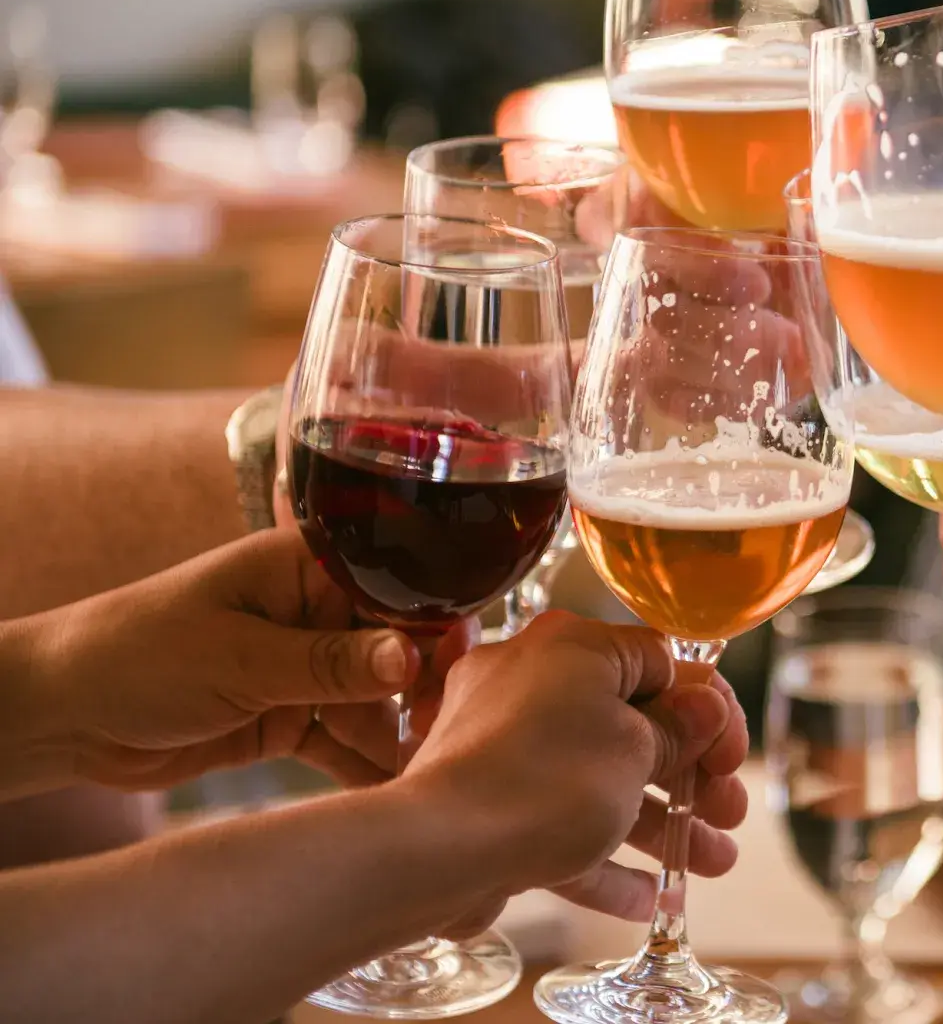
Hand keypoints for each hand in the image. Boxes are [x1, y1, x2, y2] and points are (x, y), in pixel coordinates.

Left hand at [20, 529, 417, 794]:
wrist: (60, 718)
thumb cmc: (133, 654)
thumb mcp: (238, 658)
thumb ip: (330, 663)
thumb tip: (414, 657)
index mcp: (307, 568)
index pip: (398, 589)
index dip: (436, 629)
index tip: (463, 675)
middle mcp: (317, 612)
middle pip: (400, 650)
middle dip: (425, 693)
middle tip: (447, 737)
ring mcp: (306, 669)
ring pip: (379, 703)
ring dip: (400, 738)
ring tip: (429, 776)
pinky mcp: (291, 719)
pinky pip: (347, 741)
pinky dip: (368, 767)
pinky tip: (396, 794)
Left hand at [403, 612, 749, 921]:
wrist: (440, 849)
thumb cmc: (546, 780)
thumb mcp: (637, 750)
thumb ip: (680, 729)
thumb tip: (704, 706)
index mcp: (572, 646)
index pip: (663, 662)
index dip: (709, 710)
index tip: (730, 759)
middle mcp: (533, 681)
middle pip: (634, 723)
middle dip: (691, 776)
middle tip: (728, 813)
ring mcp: (503, 742)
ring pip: (599, 776)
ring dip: (659, 820)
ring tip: (711, 864)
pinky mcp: (486, 799)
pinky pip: (555, 818)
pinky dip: (600, 853)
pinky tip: (646, 899)